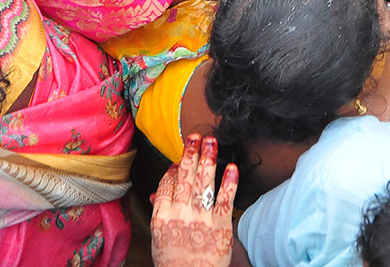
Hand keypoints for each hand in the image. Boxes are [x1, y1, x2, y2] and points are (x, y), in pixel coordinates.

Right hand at [150, 134, 238, 266]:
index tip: (179, 160)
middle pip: (185, 177)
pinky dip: (229, 182)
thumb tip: (158, 193)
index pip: (166, 185)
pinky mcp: (221, 225)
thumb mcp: (159, 239)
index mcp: (162, 218)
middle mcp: (181, 214)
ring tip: (212, 141)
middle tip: (195, 136)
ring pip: (204, 183)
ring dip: (208, 159)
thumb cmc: (174, 263)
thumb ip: (160, 213)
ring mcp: (202, 218)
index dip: (174, 170)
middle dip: (190, 153)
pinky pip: (226, 199)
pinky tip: (232, 167)